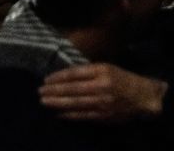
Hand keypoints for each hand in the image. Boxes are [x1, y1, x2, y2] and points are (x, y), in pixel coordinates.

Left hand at [39, 63, 167, 121]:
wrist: (143, 96)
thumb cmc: (121, 78)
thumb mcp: (105, 67)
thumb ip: (86, 70)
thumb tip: (62, 74)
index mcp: (101, 71)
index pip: (74, 74)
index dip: (58, 77)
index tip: (45, 80)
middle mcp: (102, 87)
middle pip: (73, 89)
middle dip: (54, 91)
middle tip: (39, 92)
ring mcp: (103, 103)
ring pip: (76, 103)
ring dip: (58, 103)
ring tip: (44, 102)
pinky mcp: (105, 115)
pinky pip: (84, 115)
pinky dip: (70, 115)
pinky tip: (58, 113)